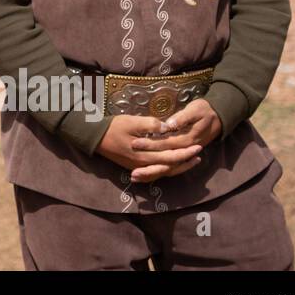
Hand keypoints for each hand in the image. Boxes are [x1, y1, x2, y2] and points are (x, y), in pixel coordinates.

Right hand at [97, 103, 216, 183]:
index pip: (171, 157)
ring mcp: (139, 168)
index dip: (186, 152)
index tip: (198, 146)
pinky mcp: (135, 167)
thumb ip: (151, 125)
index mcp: (145, 156)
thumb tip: (167, 128)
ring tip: (191, 161)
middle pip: (170, 167)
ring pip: (164, 172)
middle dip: (186, 161)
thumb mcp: (132, 122)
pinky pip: (155, 172)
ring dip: (179, 167)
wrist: (95, 137)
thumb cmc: (113, 127)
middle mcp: (144, 166)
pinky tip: (172, 166)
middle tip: (199, 154)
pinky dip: (166, 170)